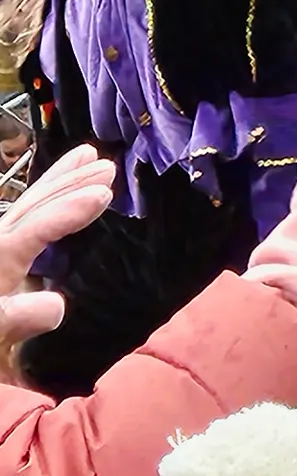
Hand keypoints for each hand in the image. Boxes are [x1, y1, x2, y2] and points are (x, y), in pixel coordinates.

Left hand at [0, 146, 113, 339]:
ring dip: (60, 183)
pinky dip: (48, 202)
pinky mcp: (8, 262)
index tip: (103, 195)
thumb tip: (57, 304)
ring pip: (27, 210)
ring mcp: (4, 256)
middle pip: (28, 211)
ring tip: (87, 156)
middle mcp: (0, 251)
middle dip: (66, 185)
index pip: (29, 233)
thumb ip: (18, 319)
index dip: (64, 213)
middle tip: (106, 166)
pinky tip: (65, 192)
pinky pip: (28, 224)